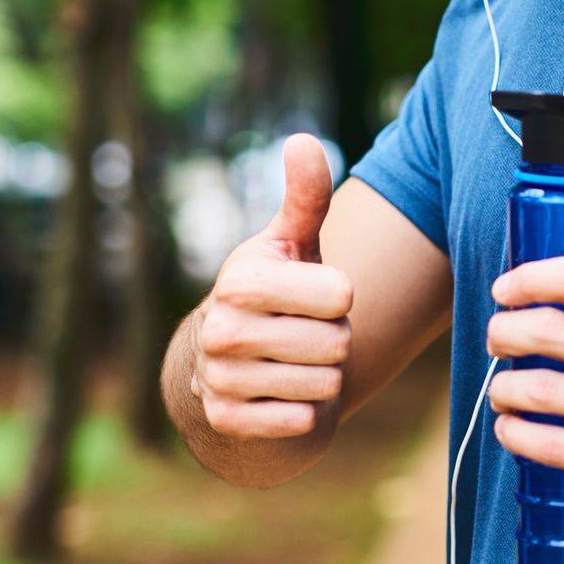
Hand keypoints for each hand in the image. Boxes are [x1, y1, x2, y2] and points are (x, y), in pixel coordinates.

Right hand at [194, 135, 351, 439]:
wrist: (227, 365)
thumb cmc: (275, 293)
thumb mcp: (291, 244)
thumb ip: (306, 197)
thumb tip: (303, 141)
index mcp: (243, 280)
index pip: (343, 296)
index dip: (339, 299)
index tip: (311, 297)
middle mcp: (223, 329)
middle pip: (338, 343)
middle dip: (332, 340)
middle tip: (302, 332)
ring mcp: (221, 379)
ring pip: (325, 385)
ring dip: (320, 377)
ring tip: (291, 360)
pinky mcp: (227, 421)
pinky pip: (302, 422)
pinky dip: (303, 412)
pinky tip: (278, 395)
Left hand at [485, 257, 563, 526]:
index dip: (532, 278)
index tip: (506, 288)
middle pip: (550, 330)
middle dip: (505, 331)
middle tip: (498, 338)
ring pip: (541, 391)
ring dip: (504, 389)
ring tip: (501, 390)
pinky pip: (554, 447)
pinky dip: (518, 436)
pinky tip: (511, 429)